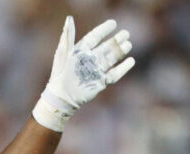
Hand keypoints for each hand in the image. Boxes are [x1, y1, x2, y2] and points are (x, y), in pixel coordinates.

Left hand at [33, 16, 134, 131]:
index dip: (103, 30)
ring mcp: (96, 71)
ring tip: (128, 44)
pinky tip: (130, 61)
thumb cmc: (59, 75)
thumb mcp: (63, 54)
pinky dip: (123, 68)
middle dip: (116, 40)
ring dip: (120, 51)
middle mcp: (90, 60)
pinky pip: (114, 74)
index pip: (94, 37)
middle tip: (125, 33)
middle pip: (106, 47)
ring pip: (111, 59)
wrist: (60, 97)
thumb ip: (67, 37)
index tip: (113, 23)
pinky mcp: (100, 82)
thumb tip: (69, 19)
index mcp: (80, 52)